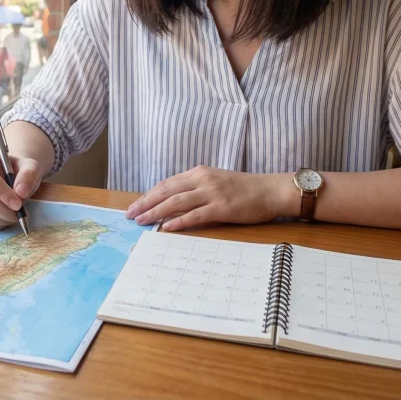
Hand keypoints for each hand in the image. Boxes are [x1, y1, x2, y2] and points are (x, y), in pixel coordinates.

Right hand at [0, 151, 41, 230]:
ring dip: (4, 218)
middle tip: (21, 212)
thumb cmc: (20, 171)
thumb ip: (28, 175)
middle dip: (6, 210)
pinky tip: (6, 216)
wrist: (13, 177)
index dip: (3, 193)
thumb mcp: (30, 167)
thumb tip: (21, 192)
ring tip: (15, 213)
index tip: (18, 204)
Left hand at [125, 167, 291, 231]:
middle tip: (130, 214)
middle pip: (166, 191)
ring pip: (176, 202)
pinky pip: (195, 215)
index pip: (167, 183)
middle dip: (145, 202)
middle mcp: (202, 179)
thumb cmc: (244, 189)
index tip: (135, 204)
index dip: (149, 194)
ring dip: (156, 212)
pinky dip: (178, 221)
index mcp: (198, 172)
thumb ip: (196, 189)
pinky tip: (166, 228)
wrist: (270, 190)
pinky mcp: (221, 207)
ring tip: (142, 220)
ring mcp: (211, 192)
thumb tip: (173, 204)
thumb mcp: (216, 182)